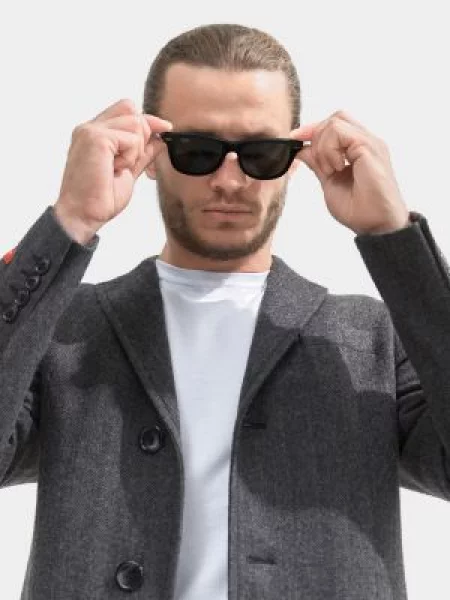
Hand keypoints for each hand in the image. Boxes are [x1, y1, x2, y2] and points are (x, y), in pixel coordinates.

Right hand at [54, 98, 172, 236]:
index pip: (126, 109)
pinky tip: (115, 169)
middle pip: (132, 110)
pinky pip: (132, 139)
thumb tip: (160, 139)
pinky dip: (130, 157)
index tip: (164, 129)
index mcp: (95, 133)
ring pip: (135, 123)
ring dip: (135, 151)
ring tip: (118, 168)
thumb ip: (142, 153)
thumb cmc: (100, 198)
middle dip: (142, 135)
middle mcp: (90, 128)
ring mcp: (91, 131)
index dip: (147, 120)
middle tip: (129, 163)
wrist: (83, 214)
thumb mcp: (128, 171)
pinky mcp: (96, 138)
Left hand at [290, 110, 409, 234]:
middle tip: (317, 163)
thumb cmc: (359, 210)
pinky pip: (340, 132)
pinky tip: (336, 168)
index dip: (312, 130)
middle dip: (316, 135)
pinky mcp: (370, 147)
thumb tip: (301, 149)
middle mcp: (367, 142)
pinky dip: (330, 149)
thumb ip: (318, 164)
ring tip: (330, 170)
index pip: (334, 125)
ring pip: (335, 122)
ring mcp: (370, 143)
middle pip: (335, 117)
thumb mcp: (329, 182)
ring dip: (323, 146)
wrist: (377, 226)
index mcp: (358, 149)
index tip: (294, 140)